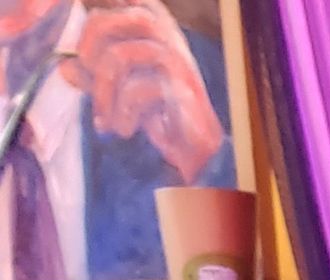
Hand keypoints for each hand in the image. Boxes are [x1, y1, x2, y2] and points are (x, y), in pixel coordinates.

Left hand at [61, 0, 222, 183]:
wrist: (194, 146)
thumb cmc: (158, 111)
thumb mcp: (119, 88)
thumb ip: (93, 74)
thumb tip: (66, 66)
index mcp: (155, 28)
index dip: (100, 14)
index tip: (85, 36)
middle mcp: (168, 37)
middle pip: (109, 18)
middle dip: (87, 48)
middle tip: (87, 75)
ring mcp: (177, 60)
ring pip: (119, 55)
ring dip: (103, 91)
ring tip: (104, 118)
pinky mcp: (183, 89)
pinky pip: (137, 90)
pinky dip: (123, 114)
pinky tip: (125, 128)